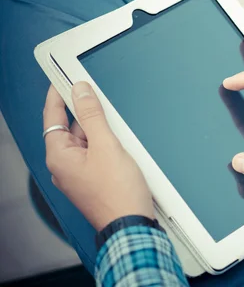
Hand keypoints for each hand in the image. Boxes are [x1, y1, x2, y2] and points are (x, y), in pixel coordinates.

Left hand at [43, 82, 153, 230]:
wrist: (131, 223)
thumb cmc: (117, 193)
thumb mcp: (107, 145)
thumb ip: (93, 116)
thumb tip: (81, 92)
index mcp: (59, 157)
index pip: (52, 117)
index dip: (58, 96)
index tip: (62, 80)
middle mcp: (64, 166)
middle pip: (71, 129)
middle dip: (87, 115)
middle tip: (99, 100)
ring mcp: (78, 175)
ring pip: (85, 142)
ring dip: (100, 132)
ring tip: (117, 132)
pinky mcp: (92, 180)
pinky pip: (95, 154)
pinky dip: (106, 145)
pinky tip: (120, 144)